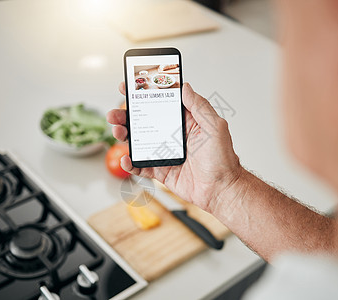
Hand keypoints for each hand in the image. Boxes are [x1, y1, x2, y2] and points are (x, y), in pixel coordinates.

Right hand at [107, 82, 241, 210]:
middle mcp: (173, 135)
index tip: (128, 87)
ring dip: (124, 136)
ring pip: (139, 142)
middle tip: (115, 113)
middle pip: (144, 121)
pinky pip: (141, 166)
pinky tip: (126, 159)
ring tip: (118, 131)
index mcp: (185, 121)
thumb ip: (199, 106)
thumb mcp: (214, 126)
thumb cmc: (222, 160)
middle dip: (126, 116)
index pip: (161, 103)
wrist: (221, 189)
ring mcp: (165, 153)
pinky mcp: (161, 171)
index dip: (144, 95)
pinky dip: (130, 164)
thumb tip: (185, 87)